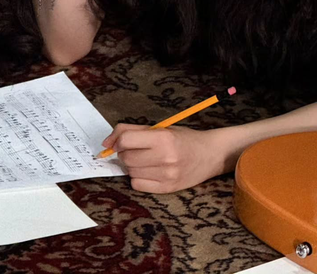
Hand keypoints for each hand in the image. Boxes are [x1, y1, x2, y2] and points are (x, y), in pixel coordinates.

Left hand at [101, 124, 227, 192]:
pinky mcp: (166, 189)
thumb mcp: (162, 128)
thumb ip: (134, 130)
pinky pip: (137, 185)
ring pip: (130, 172)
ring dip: (132, 165)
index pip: (126, 140)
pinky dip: (138, 178)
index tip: (116, 142)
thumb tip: (107, 142)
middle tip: (136, 149)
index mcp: (164, 137)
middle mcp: (165, 157)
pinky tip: (148, 171)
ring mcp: (166, 175)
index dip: (117, 140)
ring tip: (145, 159)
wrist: (210, 154)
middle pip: (126, 157)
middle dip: (125, 152)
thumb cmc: (184, 138)